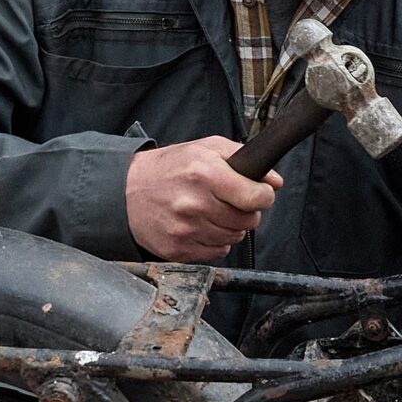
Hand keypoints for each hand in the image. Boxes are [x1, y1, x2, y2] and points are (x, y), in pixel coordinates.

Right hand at [124, 137, 280, 262]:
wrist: (126, 191)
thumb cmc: (168, 168)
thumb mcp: (204, 148)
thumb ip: (242, 158)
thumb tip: (275, 181)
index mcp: (204, 173)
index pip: (256, 197)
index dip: (263, 195)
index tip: (259, 193)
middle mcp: (195, 204)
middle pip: (248, 221)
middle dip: (245, 211)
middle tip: (228, 200)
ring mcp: (186, 230)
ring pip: (234, 238)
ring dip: (229, 227)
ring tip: (210, 211)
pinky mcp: (179, 250)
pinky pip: (217, 252)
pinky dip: (214, 241)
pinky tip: (200, 226)